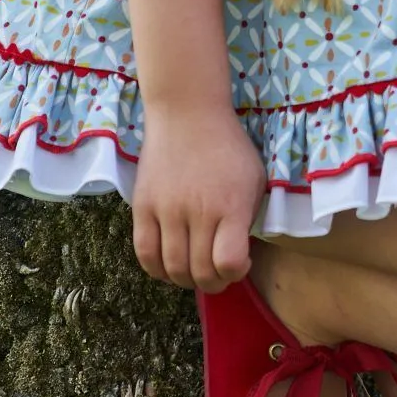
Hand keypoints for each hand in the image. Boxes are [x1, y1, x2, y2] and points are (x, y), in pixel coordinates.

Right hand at [130, 102, 267, 290]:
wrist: (187, 114)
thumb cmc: (228, 148)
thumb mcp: (255, 180)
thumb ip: (246, 219)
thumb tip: (236, 256)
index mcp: (231, 206)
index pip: (228, 262)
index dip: (236, 273)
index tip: (241, 263)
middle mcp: (198, 212)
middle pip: (200, 272)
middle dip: (214, 283)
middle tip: (218, 273)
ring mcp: (166, 211)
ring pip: (172, 269)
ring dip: (186, 280)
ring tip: (194, 271)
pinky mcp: (142, 207)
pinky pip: (144, 254)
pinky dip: (157, 270)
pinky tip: (169, 267)